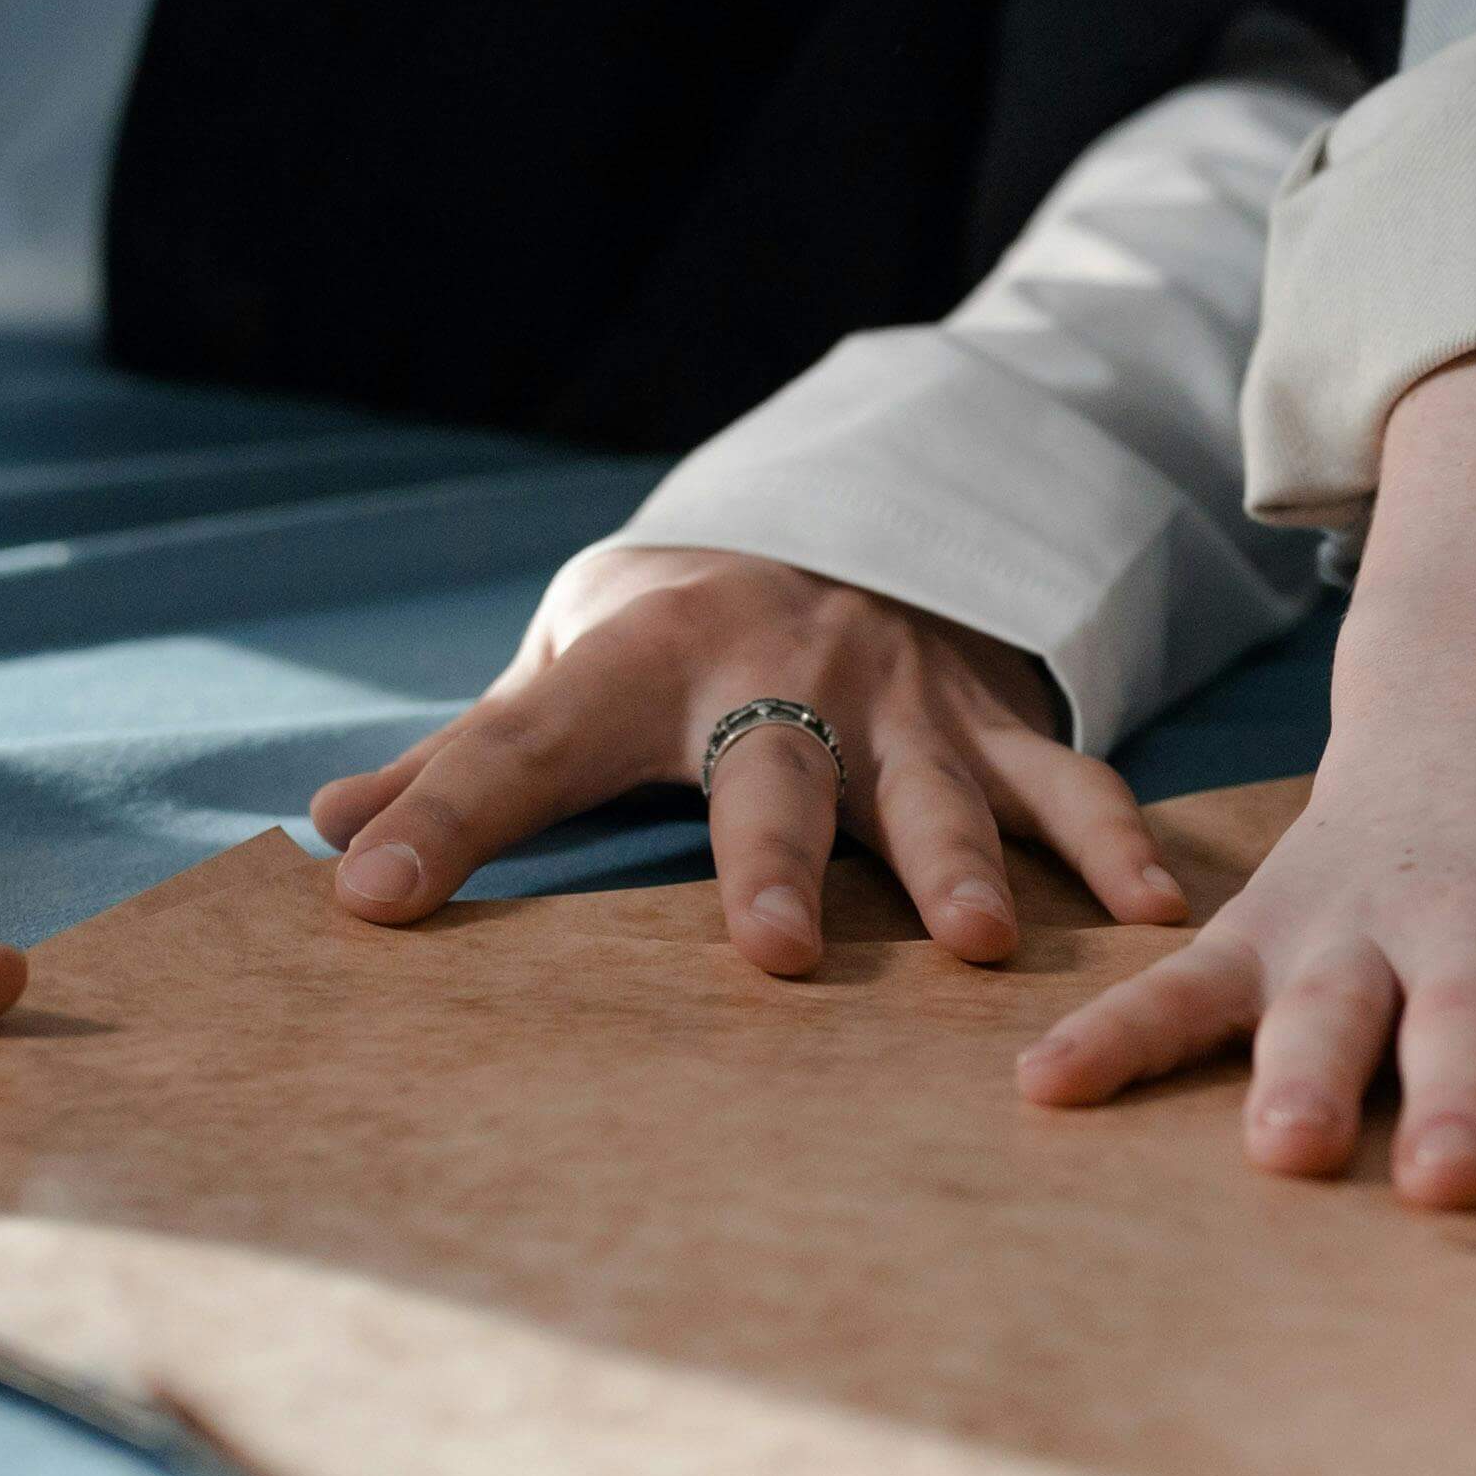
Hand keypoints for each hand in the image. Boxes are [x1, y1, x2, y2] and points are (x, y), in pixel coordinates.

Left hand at [306, 545, 1181, 973]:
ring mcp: (898, 700)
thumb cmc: (666, 636)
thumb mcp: (557, 668)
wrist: (837, 523)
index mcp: (634, 662)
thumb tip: (320, 830)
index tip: (371, 898)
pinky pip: (1065, 783)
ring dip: (959, 868)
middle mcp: (773, 671)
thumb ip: (457, 761)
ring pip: (932, 789)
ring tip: (986, 949)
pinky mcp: (992, 720)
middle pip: (767, 776)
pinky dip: (1114, 844)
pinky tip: (1155, 914)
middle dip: (775, 862)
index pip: (513, 746)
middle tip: (779, 952)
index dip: (441, 818)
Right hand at [1013, 336, 1475, 1206]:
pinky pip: (1180, 989)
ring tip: (1285, 1152)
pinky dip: (1113, 1034)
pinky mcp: (1265, 937)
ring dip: (1300, 1072)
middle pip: (1467, 1018)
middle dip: (1457, 1095)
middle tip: (1443, 1181)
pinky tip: (1045, 1097)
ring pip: (1323, 1006)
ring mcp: (1358, 932)